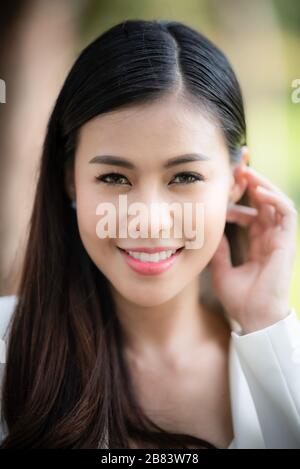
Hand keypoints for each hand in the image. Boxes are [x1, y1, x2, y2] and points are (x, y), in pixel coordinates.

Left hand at [209, 166, 297, 332]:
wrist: (254, 319)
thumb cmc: (240, 299)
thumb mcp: (222, 269)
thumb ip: (219, 250)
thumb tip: (209, 233)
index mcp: (257, 243)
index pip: (251, 212)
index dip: (239, 198)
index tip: (222, 187)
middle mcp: (270, 238)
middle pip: (264, 203)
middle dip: (252, 183)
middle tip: (236, 167)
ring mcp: (280, 239)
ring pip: (276, 202)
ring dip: (263, 185)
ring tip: (246, 173)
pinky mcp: (287, 242)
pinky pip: (287, 213)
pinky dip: (275, 199)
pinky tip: (258, 191)